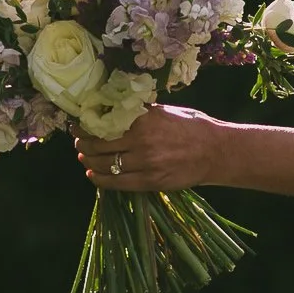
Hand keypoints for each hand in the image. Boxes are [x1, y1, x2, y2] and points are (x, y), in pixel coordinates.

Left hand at [75, 101, 224, 191]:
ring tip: (84, 159)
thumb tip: (113, 109)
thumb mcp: (165, 111)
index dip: (85, 126)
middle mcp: (141, 141)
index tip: (76, 125)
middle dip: (83, 145)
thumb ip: (140, 112)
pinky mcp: (151, 182)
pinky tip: (94, 176)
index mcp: (143, 119)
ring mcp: (146, 163)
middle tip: (78, 143)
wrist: (216, 152)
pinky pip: (118, 183)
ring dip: (89, 162)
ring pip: (105, 165)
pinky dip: (101, 180)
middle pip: (99, 145)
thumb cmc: (193, 127)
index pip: (103, 123)